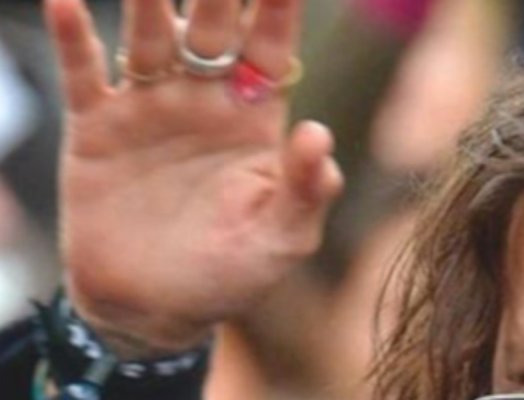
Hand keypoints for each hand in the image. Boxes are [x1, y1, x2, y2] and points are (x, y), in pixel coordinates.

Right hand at [46, 0, 341, 354]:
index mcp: (254, 121)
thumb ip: (305, 191)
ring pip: (149, 37)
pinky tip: (65, 4)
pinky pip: (84, 76)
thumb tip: (320, 135)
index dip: (277, 5)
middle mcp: (203, 102)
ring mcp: (150, 110)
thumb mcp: (281, 240)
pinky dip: (74, 41)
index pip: (270, 49)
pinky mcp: (99, 131)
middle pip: (211, 27)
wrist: (155, 308)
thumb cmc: (230, 276)